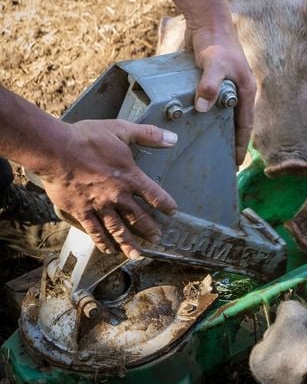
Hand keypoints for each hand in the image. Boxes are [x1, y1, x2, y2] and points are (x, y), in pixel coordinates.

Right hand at [37, 120, 177, 258]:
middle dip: (150, 230)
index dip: (166, 205)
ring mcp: (99, 206)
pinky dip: (103, 241)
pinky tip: (108, 249)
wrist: (55, 150)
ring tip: (138, 255)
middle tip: (157, 239)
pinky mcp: (81, 211)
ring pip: (118, 229)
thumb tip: (173, 139)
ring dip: (129, 243)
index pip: (155, 195)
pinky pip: (95, 231)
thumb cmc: (87, 139)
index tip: (172, 212)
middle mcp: (118, 195)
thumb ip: (148, 135)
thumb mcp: (121, 130)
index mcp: (130, 177)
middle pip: (139, 217)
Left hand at [190, 24, 256, 164]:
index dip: (241, 145)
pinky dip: (202, 114)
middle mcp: (237, 91)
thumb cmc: (217, 42)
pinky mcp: (209, 81)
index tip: (235, 163)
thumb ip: (209, 86)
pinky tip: (190, 122)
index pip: (245, 125)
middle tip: (217, 159)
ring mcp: (224, 86)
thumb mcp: (214, 64)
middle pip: (234, 122)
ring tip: (203, 145)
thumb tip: (202, 109)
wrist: (206, 19)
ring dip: (214, 128)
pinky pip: (207, 102)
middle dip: (228, 141)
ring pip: (220, 114)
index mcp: (245, 90)